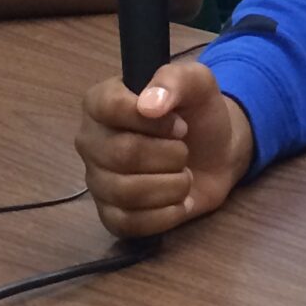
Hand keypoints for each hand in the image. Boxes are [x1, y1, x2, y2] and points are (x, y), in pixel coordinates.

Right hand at [75, 57, 254, 239]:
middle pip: (122, 154)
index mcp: (100, 103)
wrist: (215, 154)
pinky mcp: (111, 215)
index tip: (180, 124)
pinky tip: (180, 201)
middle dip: (170, 155)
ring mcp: (97, 181)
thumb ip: (174, 81)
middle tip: (185, 151)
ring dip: (172, 186)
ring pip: (126, 192)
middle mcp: (90, 141)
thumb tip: (149, 104)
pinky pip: (130, 224)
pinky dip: (166, 214)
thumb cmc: (198, 114)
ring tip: (184, 176)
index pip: (109, 108)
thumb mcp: (197, 83)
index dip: (153, 120)